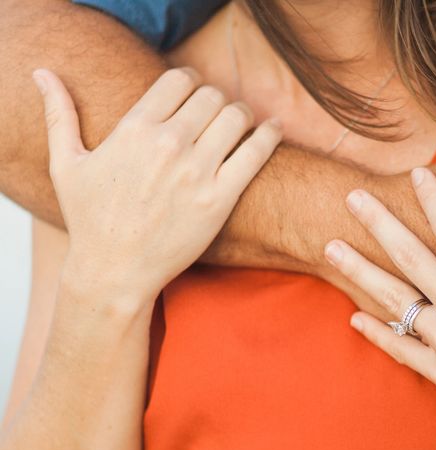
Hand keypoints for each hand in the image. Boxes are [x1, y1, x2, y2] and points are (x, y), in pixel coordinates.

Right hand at [34, 67, 281, 303]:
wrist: (115, 270)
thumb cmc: (90, 218)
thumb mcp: (66, 164)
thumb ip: (59, 114)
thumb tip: (42, 73)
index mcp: (134, 129)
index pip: (178, 79)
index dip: (191, 79)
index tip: (195, 90)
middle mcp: (168, 145)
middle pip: (211, 96)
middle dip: (216, 98)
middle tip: (217, 111)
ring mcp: (197, 171)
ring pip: (237, 117)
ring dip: (242, 114)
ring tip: (241, 122)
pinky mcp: (221, 197)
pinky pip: (256, 152)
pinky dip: (270, 134)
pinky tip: (273, 128)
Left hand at [324, 168, 435, 449]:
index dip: (433, 196)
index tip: (417, 173)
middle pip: (409, 254)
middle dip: (378, 221)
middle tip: (351, 196)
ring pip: (394, 298)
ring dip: (360, 270)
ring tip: (332, 247)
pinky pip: (400, 349)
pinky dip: (376, 332)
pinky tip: (354, 316)